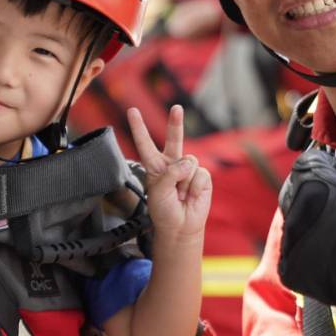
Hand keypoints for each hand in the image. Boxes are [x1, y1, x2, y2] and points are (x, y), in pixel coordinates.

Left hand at [127, 105, 211, 239]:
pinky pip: (200, 174)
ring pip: (188, 162)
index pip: (145, 144)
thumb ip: (170, 174)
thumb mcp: (158, 192)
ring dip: (184, 182)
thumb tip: (189, 163)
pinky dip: (194, 187)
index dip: (139, 127)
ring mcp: (187, 169)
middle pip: (174, 138)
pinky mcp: (202, 176)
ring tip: (180, 195)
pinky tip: (191, 196)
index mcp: (154, 166)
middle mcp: (171, 164)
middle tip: (177, 108)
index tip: (132, 111)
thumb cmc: (164, 211)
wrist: (181, 227)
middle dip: (176, 122)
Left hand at [278, 100, 335, 335]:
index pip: (311, 170)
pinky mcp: (290, 266)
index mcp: (307, 176)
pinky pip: (298, 255)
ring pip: (299, 225)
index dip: (334, 181)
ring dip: (316, 229)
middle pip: (301, 197)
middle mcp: (290, 203)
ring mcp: (289, 236)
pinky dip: (314, 257)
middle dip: (322, 203)